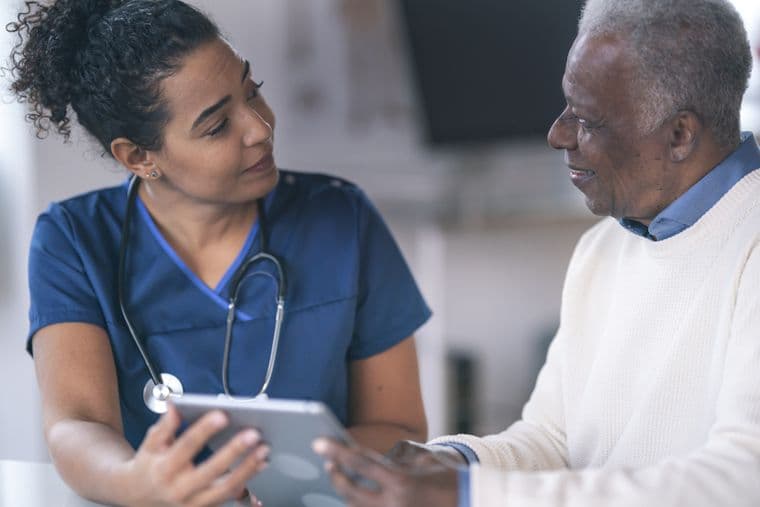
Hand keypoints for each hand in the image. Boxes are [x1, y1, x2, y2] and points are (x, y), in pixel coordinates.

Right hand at [125, 404, 269, 506]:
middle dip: (234, 451)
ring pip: (225, 488)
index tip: (222, 415)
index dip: (204, 430)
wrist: (138, 497)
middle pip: (211, 471)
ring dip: (248, 469)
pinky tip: (260, 463)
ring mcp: (193, 503)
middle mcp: (179, 489)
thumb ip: (164, 426)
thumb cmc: (149, 466)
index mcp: (164, 469)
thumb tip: (175, 406)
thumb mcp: (150, 444)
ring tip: (264, 449)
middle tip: (253, 434)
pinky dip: (248, 480)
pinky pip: (230, 496)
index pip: (186, 446)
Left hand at [313, 438, 458, 506]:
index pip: (360, 463)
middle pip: (350, 491)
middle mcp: (393, 505)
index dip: (337, 451)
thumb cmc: (449, 479)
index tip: (318, 443)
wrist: (470, 503)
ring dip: (346, 492)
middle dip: (336, 476)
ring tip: (340, 477)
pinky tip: (355, 494)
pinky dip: (359, 504)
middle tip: (329, 463)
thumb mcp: (424, 462)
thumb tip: (367, 460)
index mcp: (401, 482)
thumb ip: (395, 461)